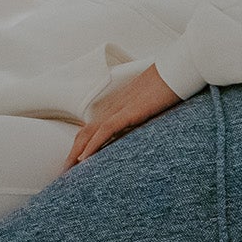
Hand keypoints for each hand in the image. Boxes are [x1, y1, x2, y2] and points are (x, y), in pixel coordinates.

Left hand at [66, 65, 180, 167]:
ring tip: (67, 171)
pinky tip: (84, 159)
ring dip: (75, 153)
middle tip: (64, 172)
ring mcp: (120, 109)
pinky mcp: (129, 112)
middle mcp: (114, 108)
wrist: (177, 70)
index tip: (76, 162)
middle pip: (84, 133)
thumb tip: (147, 122)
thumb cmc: (170, 84)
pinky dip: (92, 145)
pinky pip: (105, 131)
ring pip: (89, 133)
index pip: (93, 128)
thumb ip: (146, 113)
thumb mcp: (155, 102)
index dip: (81, 145)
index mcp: (118, 106)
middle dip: (72, 153)